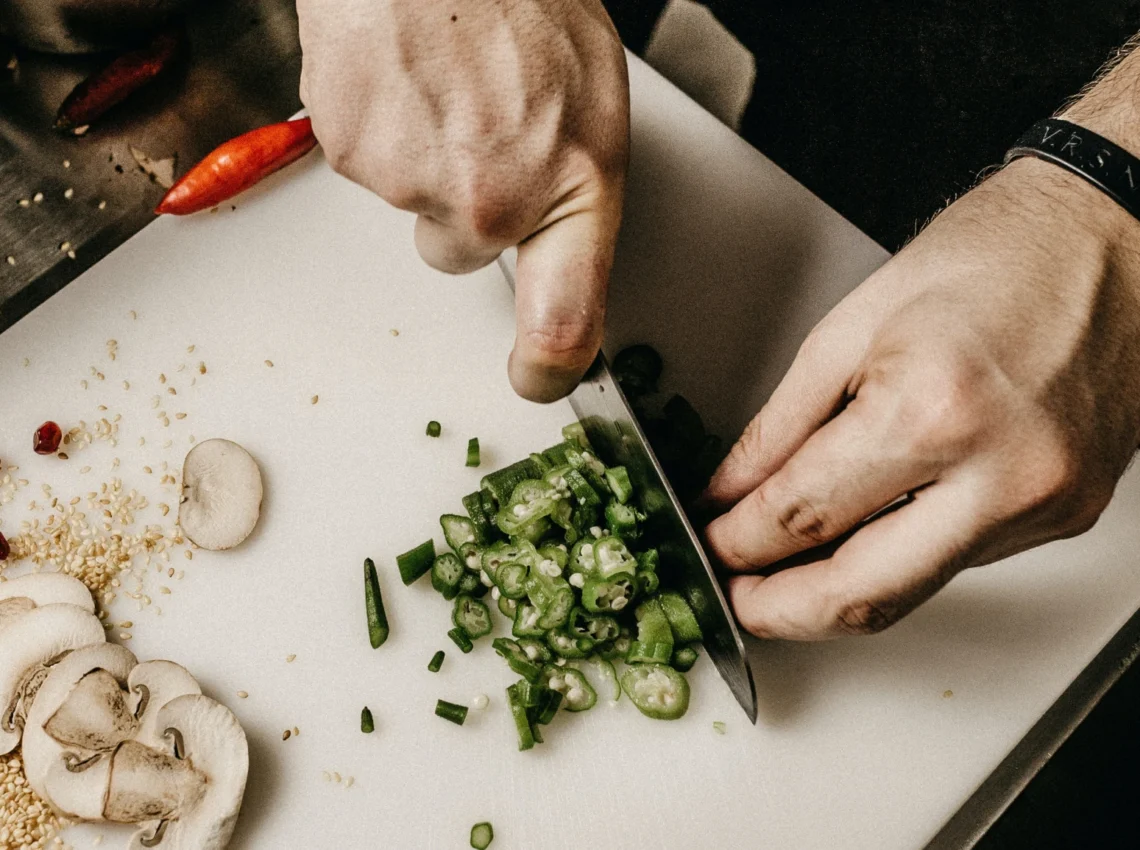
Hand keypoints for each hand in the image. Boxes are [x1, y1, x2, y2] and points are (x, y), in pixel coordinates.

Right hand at [296, 0, 628, 401]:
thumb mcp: (590, 89)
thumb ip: (569, 177)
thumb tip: (547, 231)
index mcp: (573, 182)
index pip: (567, 321)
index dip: (549, 366)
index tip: (537, 378)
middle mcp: (493, 198)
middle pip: (458, 252)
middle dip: (460, 205)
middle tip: (473, 125)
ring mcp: (416, 181)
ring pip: (410, 201)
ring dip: (420, 154)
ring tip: (442, 78)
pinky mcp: (351, 154)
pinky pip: (364, 160)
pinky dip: (378, 125)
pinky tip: (401, 73)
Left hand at [703, 156, 1139, 639]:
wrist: (1118, 237)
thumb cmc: (995, 255)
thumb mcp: (852, 326)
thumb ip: (779, 425)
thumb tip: (731, 491)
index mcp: (931, 410)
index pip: (803, 515)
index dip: (738, 543)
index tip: (713, 544)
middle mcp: (999, 473)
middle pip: (862, 595)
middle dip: (780, 611)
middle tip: (736, 595)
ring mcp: (1043, 503)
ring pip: (912, 593)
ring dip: (835, 594)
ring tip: (784, 570)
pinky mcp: (1067, 515)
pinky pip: (958, 562)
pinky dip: (897, 558)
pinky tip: (863, 536)